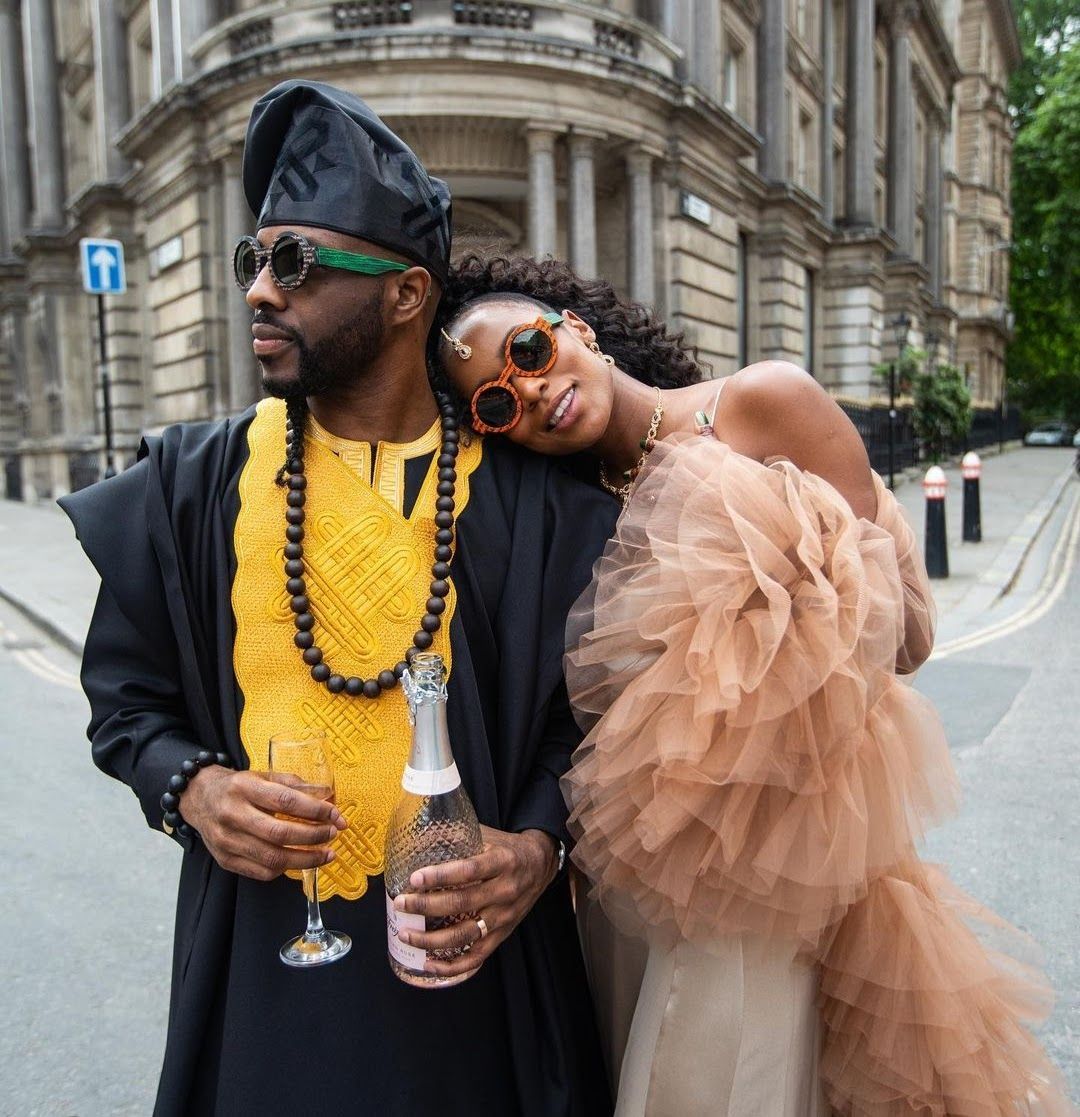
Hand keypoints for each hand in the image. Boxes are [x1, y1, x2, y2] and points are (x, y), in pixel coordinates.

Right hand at [179, 767, 346, 880]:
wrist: (199, 798)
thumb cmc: (238, 787)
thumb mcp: (263, 775)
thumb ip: (294, 785)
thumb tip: (328, 797)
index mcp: (244, 787)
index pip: (285, 801)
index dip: (315, 810)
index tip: (335, 815)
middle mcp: (232, 814)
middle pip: (279, 833)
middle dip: (313, 836)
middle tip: (333, 834)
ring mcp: (226, 840)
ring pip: (272, 858)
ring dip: (306, 859)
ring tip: (326, 854)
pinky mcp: (225, 860)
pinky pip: (262, 871)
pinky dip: (285, 868)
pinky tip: (299, 860)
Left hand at [393, 826, 557, 978]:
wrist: (540, 865)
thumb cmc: (507, 848)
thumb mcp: (488, 836)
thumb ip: (458, 835)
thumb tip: (420, 834)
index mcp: (502, 861)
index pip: (469, 870)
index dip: (441, 875)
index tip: (415, 878)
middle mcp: (505, 891)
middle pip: (462, 903)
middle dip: (426, 906)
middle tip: (400, 903)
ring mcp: (504, 917)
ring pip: (465, 935)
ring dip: (432, 939)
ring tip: (406, 934)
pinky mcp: (503, 935)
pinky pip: (477, 957)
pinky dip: (452, 965)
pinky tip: (429, 963)